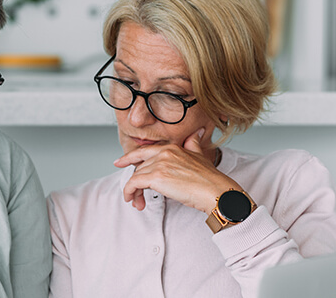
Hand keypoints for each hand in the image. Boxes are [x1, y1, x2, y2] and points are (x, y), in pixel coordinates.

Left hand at [115, 128, 242, 212]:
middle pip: (139, 167)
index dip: (130, 157)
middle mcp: (164, 153)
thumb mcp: (200, 156)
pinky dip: (129, 192)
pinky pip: (133, 183)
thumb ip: (194, 144)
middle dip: (135, 182)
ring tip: (137, 202)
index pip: (145, 151)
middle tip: (134, 195)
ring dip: (133, 191)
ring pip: (135, 176)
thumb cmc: (210, 179)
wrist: (215, 191)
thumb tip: (198, 133)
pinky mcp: (155, 177)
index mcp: (172, 148)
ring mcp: (159, 164)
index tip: (120, 162)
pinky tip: (134, 200)